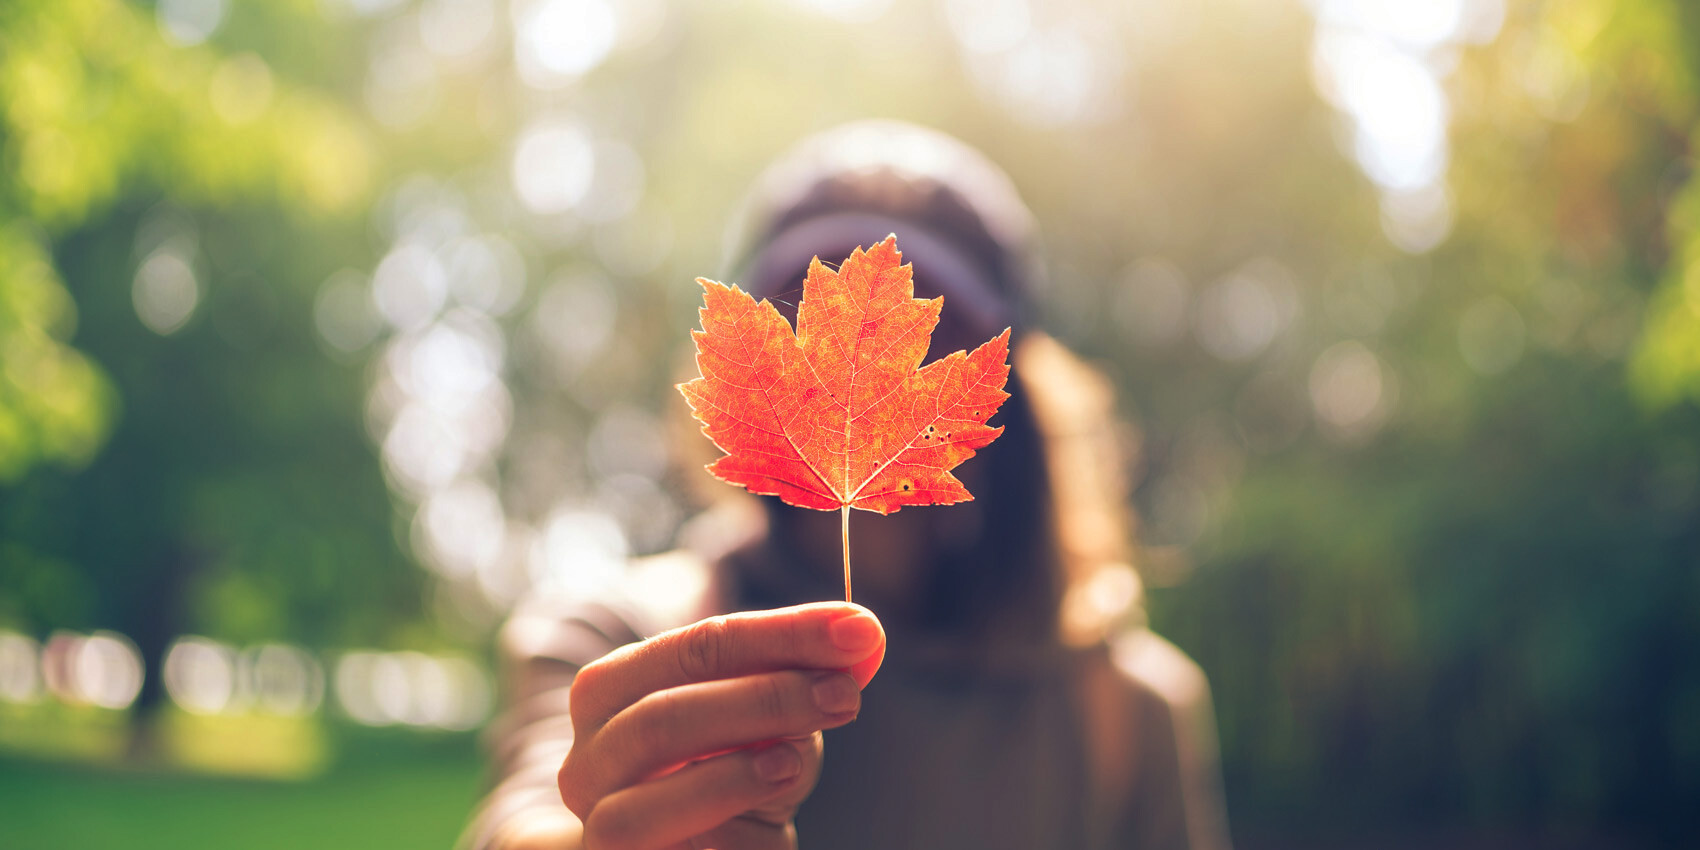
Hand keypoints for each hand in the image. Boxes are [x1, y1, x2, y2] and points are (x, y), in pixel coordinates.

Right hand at [557, 602, 885, 849]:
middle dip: (765, 695)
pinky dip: (727, 805)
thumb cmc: (731, 780)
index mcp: (611, 692)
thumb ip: (809, 675)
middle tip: (845, 694)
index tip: (857, 629)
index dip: (782, 633)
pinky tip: (775, 793)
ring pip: (644, 781)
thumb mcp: (772, 722)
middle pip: (663, 713)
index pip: (695, 645)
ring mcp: (595, 818)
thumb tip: (863, 635)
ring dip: (734, 760)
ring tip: (799, 755)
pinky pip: (664, 837)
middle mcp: (587, 755)